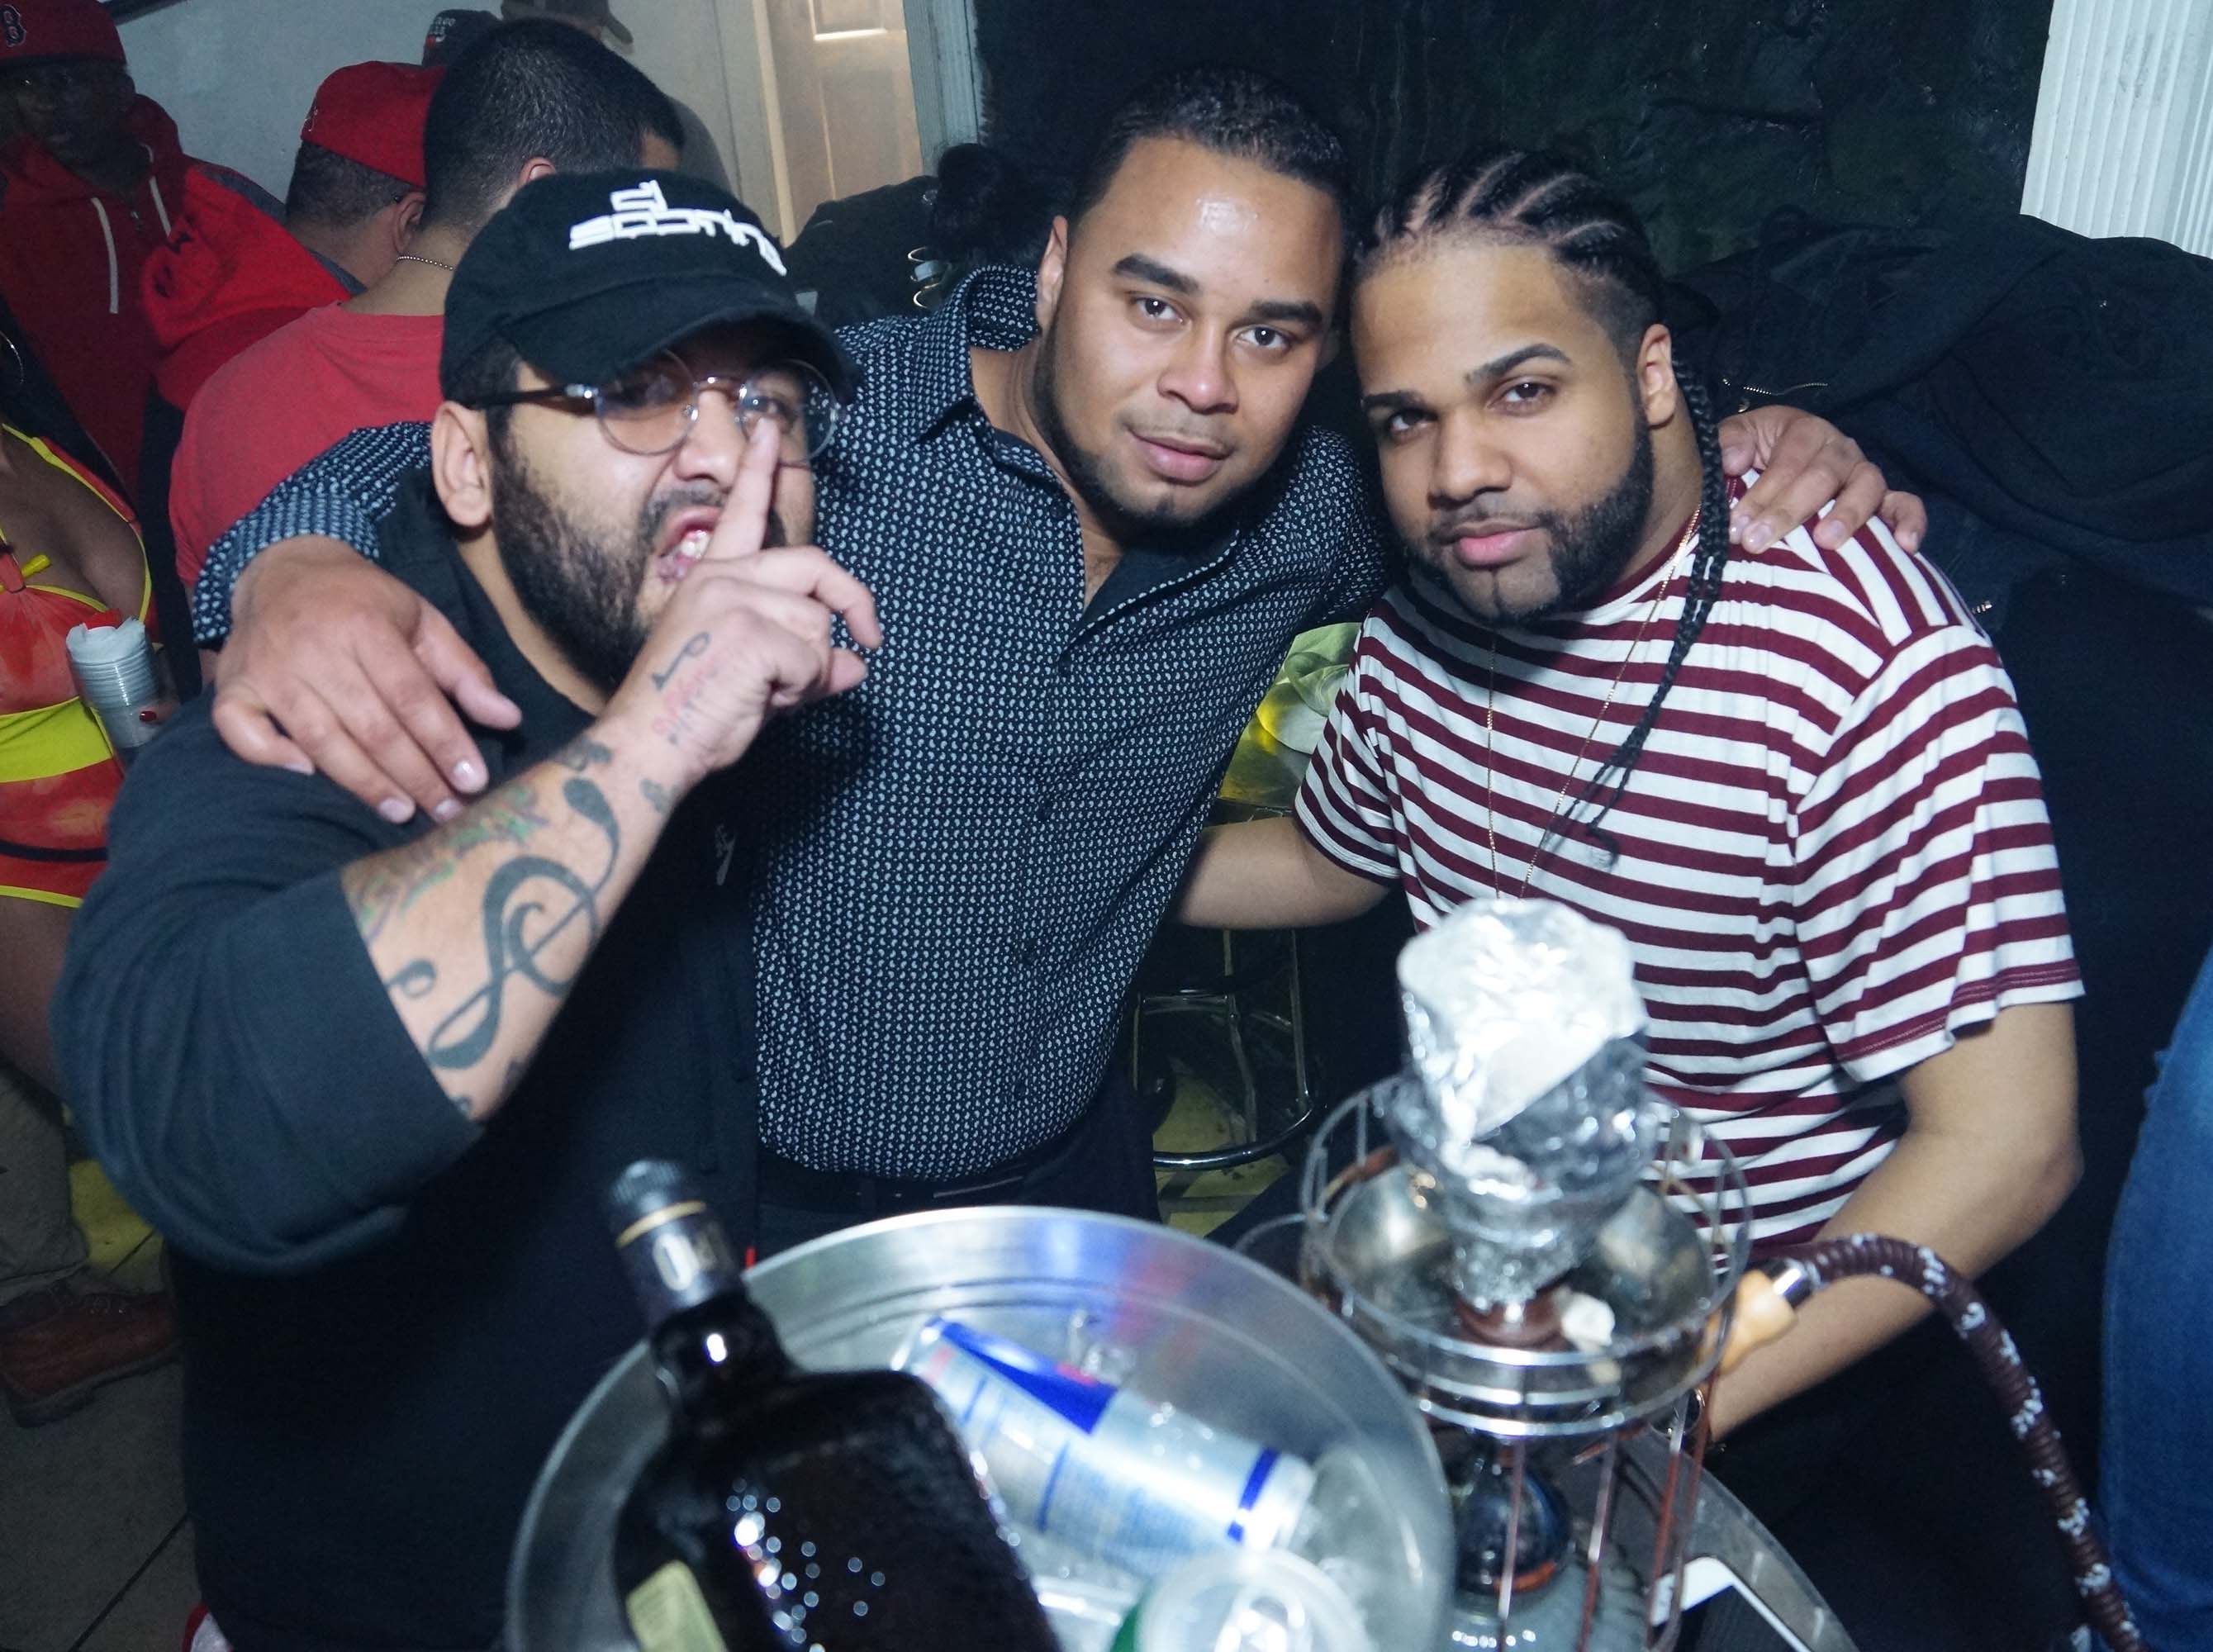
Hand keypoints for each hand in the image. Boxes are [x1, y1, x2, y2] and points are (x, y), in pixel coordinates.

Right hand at [214, 537, 520, 822]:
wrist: (282, 568)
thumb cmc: (363, 603)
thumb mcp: (422, 620)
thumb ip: (465, 672)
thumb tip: (508, 719)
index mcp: (365, 626)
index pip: (412, 697)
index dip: (445, 742)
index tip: (474, 781)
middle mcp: (314, 648)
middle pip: (371, 725)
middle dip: (414, 774)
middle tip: (446, 810)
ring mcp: (268, 670)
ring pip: (319, 738)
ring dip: (362, 782)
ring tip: (401, 811)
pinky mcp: (232, 685)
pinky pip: (241, 729)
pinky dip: (270, 756)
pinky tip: (308, 778)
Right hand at [604, 423, 880, 793]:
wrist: (649, 747)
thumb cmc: (690, 717)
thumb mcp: (757, 679)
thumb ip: (807, 665)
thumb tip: (857, 666)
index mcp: (712, 577)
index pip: (743, 511)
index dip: (760, 469)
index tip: (770, 426)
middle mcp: (722, 577)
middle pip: (816, 568)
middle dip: (851, 603)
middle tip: (871, 639)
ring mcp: (734, 600)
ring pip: (819, 625)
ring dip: (811, 670)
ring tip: (767, 693)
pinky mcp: (750, 631)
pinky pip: (814, 660)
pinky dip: (803, 690)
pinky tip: (763, 701)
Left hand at [1716, 406, 1926, 554]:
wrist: (1771, 468)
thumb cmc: (1751, 458)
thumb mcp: (1735, 440)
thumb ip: (1728, 442)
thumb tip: (1734, 460)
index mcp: (1803, 430)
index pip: (1787, 462)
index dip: (1762, 493)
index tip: (1737, 526)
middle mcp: (1839, 448)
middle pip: (1822, 476)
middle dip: (1788, 512)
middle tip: (1758, 542)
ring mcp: (1864, 473)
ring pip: (1867, 486)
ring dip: (1847, 515)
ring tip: (1826, 542)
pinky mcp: (1883, 499)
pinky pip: (1905, 504)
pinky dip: (1909, 521)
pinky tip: (1905, 546)